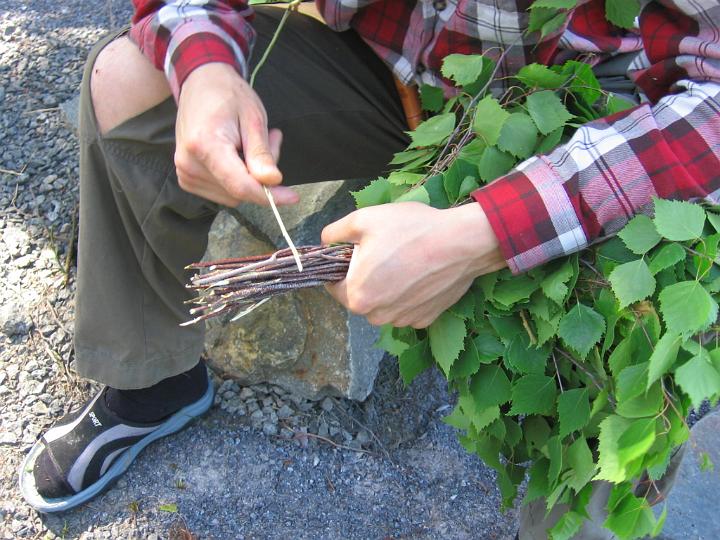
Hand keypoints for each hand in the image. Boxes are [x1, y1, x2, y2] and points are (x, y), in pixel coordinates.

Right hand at [174, 62, 298, 206]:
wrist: (199, 84)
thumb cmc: (228, 96)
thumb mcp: (253, 119)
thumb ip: (261, 153)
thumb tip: (272, 181)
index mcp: (204, 145)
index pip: (241, 186)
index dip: (269, 195)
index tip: (292, 197)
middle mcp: (189, 164)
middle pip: (239, 191)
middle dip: (260, 176)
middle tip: (270, 142)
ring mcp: (185, 173)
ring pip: (233, 195)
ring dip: (249, 177)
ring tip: (250, 144)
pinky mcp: (186, 178)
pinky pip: (223, 192)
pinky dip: (236, 178)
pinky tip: (238, 154)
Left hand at [322, 202, 506, 327]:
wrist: (463, 243)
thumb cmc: (411, 230)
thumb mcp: (364, 219)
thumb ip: (335, 232)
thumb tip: (325, 241)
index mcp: (357, 296)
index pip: (333, 286)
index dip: (341, 266)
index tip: (356, 252)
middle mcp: (377, 316)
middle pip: (359, 296)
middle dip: (364, 277)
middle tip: (384, 252)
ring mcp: (403, 320)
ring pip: (383, 304)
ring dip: (386, 288)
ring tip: (404, 261)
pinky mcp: (425, 320)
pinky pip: (406, 308)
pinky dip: (408, 294)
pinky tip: (420, 274)